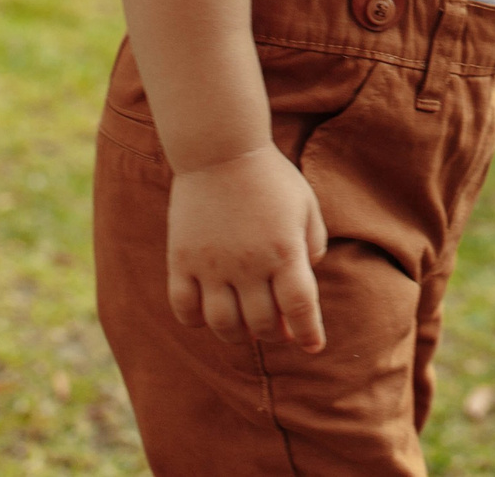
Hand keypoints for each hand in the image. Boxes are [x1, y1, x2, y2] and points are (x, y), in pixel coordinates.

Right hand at [164, 145, 328, 351]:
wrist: (220, 149)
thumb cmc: (270, 176)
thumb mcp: (305, 205)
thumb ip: (313, 244)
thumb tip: (305, 281)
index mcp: (284, 251)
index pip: (300, 308)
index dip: (309, 333)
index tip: (313, 346)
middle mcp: (249, 264)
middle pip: (262, 323)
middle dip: (274, 334)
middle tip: (277, 329)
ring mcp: (212, 265)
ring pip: (223, 324)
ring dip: (237, 335)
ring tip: (245, 326)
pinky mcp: (181, 260)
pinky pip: (184, 308)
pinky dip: (196, 321)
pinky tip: (207, 314)